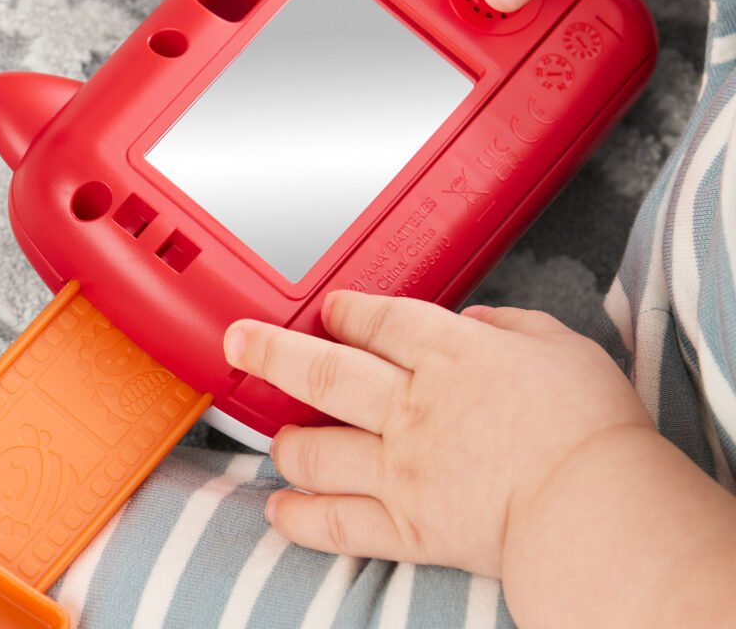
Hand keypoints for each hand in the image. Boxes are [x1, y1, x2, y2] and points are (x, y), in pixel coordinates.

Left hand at [223, 291, 653, 576]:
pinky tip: (280, 510)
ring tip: (278, 438)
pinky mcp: (406, 525)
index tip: (327, 310)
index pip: (377, 321)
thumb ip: (512, 326)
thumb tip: (478, 323)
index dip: (344, 311)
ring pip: (316, 449)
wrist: (596, 506)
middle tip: (238, 341)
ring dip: (287, 441)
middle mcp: (412, 404)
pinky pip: (336, 523)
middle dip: (271, 351)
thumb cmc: (590, 425)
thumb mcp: (560, 345)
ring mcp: (401, 466)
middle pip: (323, 370)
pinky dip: (300, 517)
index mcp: (450, 353)